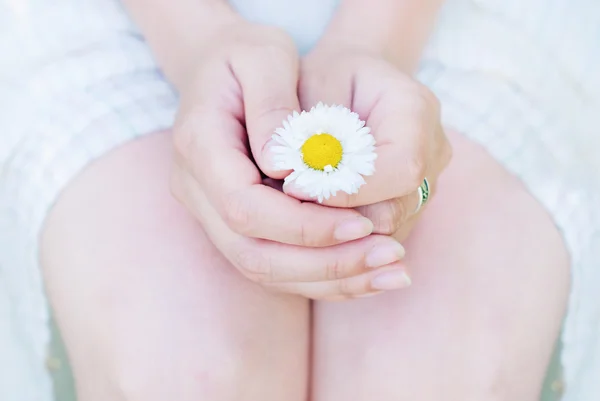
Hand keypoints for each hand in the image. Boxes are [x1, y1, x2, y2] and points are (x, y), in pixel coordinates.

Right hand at [170, 21, 409, 299]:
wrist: (220, 70)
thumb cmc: (246, 55)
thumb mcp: (263, 56)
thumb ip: (272, 105)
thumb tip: (287, 167)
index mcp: (199, 145)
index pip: (245, 207)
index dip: (304, 225)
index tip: (362, 223)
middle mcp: (196, 188)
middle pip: (253, 253)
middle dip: (324, 262)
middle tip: (386, 257)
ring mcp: (208, 211)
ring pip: (263, 269)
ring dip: (327, 279)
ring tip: (388, 273)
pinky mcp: (231, 223)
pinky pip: (272, 266)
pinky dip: (319, 276)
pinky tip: (364, 274)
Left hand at [295, 47, 451, 239]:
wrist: (357, 81)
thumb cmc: (330, 77)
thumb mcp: (310, 82)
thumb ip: (300, 123)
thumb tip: (283, 170)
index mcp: (415, 110)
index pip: (400, 169)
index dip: (349, 189)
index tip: (294, 187)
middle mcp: (433, 153)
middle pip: (394, 210)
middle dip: (335, 217)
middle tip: (285, 206)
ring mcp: (426, 185)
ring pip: (384, 233)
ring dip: (335, 231)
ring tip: (293, 210)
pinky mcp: (410, 207)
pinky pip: (378, 239)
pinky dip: (342, 237)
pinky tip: (309, 218)